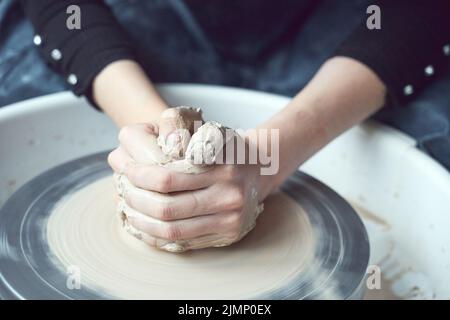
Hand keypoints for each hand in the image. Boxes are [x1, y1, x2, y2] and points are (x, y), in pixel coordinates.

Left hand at [108, 116, 270, 251]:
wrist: (260, 171)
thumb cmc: (227, 149)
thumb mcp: (211, 129)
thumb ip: (178, 128)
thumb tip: (142, 142)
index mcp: (222, 166)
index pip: (167, 177)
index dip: (139, 176)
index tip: (125, 169)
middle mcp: (229, 195)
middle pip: (167, 207)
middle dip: (135, 200)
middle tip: (122, 189)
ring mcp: (231, 219)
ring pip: (172, 229)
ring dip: (142, 221)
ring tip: (127, 208)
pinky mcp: (228, 236)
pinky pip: (184, 243)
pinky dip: (157, 236)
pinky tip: (144, 225)